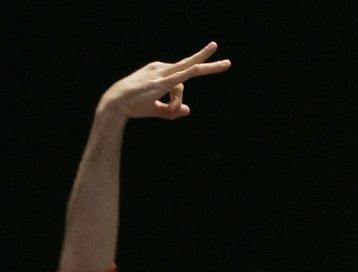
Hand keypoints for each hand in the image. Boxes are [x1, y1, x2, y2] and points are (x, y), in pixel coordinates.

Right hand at [96, 42, 230, 121]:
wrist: (115, 104)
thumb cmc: (134, 105)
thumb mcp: (157, 110)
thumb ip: (173, 110)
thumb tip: (189, 110)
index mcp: (161, 72)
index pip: (182, 81)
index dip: (186, 88)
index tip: (199, 83)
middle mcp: (162, 69)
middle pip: (190, 66)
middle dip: (209, 63)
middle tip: (229, 64)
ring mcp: (160, 74)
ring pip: (183, 85)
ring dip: (175, 102)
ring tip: (164, 110)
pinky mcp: (159, 82)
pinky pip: (177, 78)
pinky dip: (187, 73)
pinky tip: (196, 68)